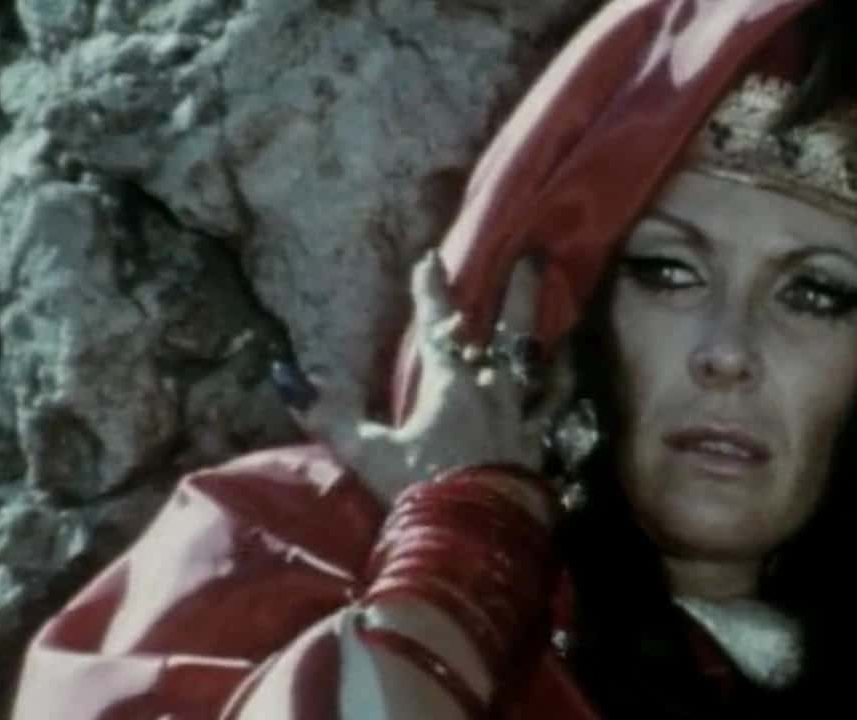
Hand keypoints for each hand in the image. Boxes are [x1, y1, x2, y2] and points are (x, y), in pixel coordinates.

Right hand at [270, 251, 571, 499]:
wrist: (478, 539)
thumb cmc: (421, 490)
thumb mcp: (370, 455)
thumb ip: (332, 418)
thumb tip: (291, 380)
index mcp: (450, 386)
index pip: (437, 328)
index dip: (431, 292)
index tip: (430, 259)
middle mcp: (491, 393)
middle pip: (504, 335)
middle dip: (515, 296)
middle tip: (533, 260)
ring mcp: (518, 420)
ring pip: (533, 367)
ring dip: (538, 340)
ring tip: (558, 316)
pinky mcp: (535, 450)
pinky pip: (550, 412)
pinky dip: (556, 394)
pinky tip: (565, 384)